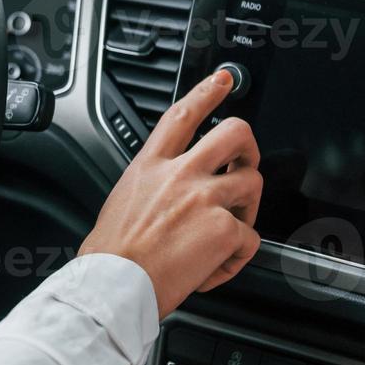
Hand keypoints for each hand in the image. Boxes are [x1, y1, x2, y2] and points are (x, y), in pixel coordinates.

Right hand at [79, 70, 263, 318]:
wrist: (114, 284)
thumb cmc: (112, 254)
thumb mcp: (123, 199)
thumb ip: (152, 185)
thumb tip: (168, 193)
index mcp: (151, 165)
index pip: (184, 114)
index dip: (208, 91)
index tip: (224, 80)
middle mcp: (181, 174)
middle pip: (235, 134)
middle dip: (250, 148)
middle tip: (245, 165)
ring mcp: (205, 198)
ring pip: (253, 183)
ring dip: (248, 209)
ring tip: (228, 231)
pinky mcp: (224, 228)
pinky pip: (251, 238)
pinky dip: (237, 258)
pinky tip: (215, 266)